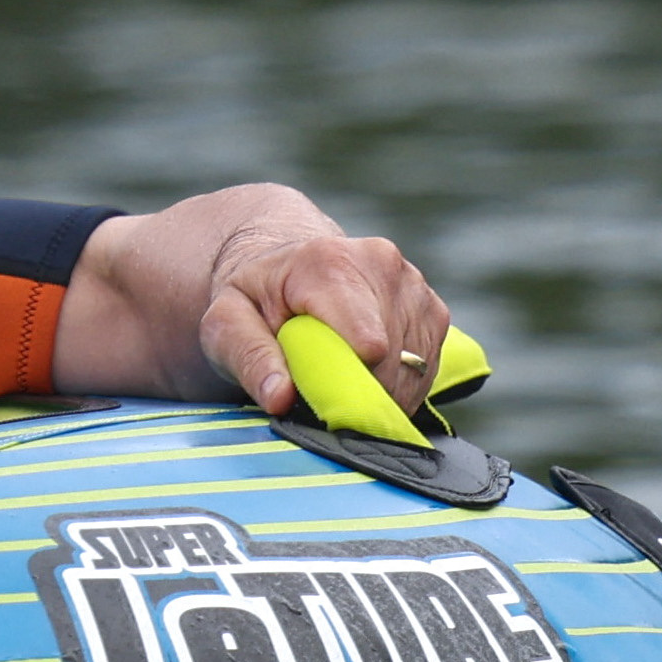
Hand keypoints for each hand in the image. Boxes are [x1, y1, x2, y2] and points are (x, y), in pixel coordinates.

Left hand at [198, 224, 449, 417]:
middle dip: (357, 391)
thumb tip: (279, 397)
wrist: (285, 272)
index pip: (368, 344)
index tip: (316, 400)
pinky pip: (427, 370)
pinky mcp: (435, 311)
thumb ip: (247, 356)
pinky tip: (362, 374)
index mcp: (331, 261)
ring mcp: (416, 287)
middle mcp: (383, 265)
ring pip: (414, 372)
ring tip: (335, 377)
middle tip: (317, 390)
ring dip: (378, 392)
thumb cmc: (254, 300)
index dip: (347, 384)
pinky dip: (397, 386)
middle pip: (392, 363)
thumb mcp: (226, 324)